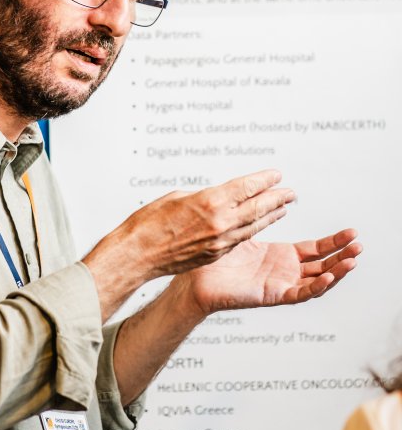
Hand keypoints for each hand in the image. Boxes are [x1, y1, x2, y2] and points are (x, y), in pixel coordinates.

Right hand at [120, 168, 294, 279]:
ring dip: (270, 216)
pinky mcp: (214, 254)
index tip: (276, 175)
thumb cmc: (149, 223)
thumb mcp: (177, 197)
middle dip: (276, 198)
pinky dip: (252, 230)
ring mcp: (219, 241)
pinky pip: (239, 239)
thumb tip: (219, 197)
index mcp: (210, 202)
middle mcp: (220, 222)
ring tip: (283, 208)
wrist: (138, 254)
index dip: (263, 180)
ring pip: (253, 226)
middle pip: (256, 207)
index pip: (246, 187)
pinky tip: (259, 225)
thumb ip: (204, 197)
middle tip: (290, 192)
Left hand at [179, 227, 360, 313]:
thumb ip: (259, 215)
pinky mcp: (271, 296)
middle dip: (342, 254)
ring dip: (337, 271)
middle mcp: (284, 271)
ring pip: (317, 281)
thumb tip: (271, 192)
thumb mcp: (244, 231)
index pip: (314, 249)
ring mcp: (280, 284)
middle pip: (322, 264)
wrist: (196, 279)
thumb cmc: (215, 257)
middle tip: (359, 244)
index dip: (333, 242)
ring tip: (353, 260)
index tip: (351, 232)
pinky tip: (329, 276)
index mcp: (280, 256)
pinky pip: (299, 293)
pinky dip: (316, 286)